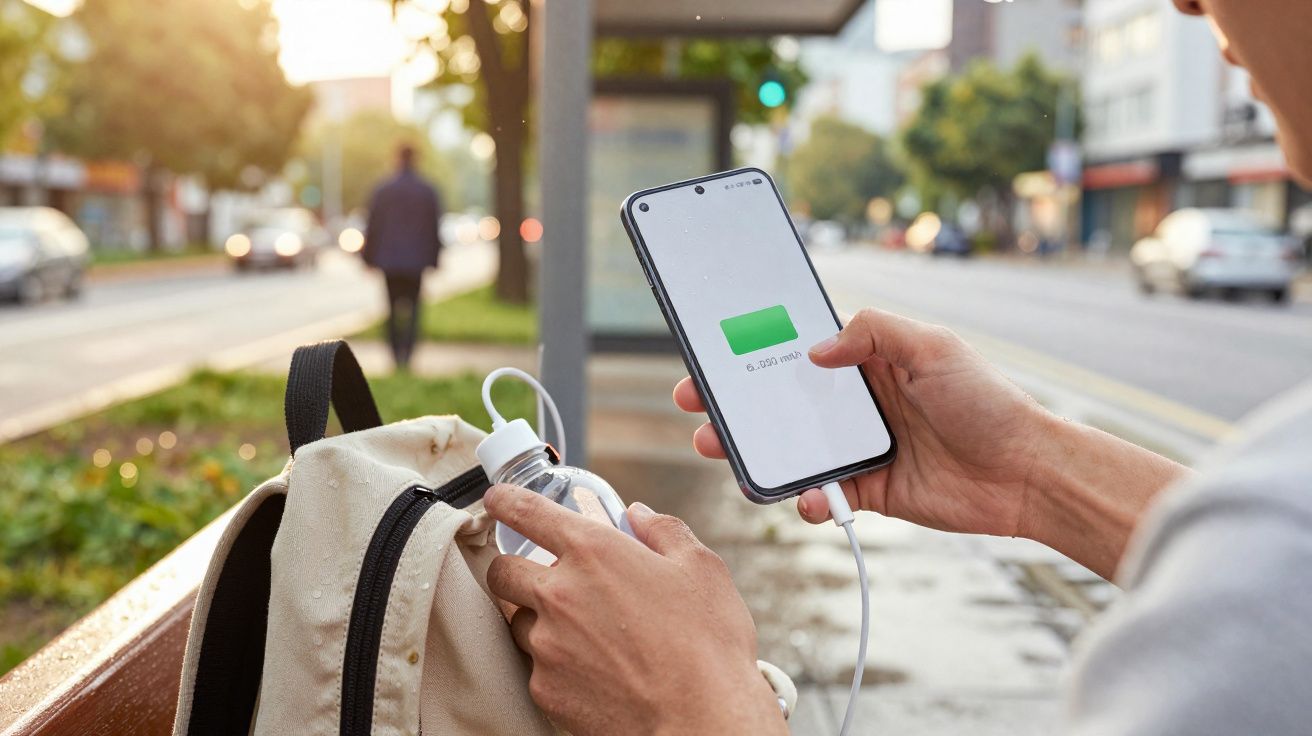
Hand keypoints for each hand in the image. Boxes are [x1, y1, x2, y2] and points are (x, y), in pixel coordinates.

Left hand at [484, 485, 786, 735]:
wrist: (700, 721)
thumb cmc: (707, 645)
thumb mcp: (701, 569)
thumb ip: (664, 531)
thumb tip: (640, 515)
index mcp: (593, 552)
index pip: (527, 512)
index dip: (506, 501)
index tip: (499, 500)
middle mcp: (559, 594)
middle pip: (501, 571)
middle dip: (513, 568)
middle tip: (541, 576)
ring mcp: (547, 645)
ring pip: (517, 621)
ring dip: (537, 618)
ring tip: (581, 630)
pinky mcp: (546, 689)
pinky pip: (536, 666)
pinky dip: (554, 663)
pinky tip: (591, 668)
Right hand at [675, 308, 1189, 577]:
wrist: (1027, 471)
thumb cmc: (987, 400)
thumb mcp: (932, 346)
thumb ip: (873, 332)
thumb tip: (813, 349)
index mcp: (868, 360)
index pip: (796, 349)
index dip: (752, 350)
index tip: (713, 354)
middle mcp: (857, 403)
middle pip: (780, 401)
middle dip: (734, 404)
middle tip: (697, 407)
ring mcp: (860, 448)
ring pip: (791, 449)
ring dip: (754, 452)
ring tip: (723, 452)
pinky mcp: (869, 491)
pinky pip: (823, 495)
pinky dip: (808, 499)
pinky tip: (809, 498)